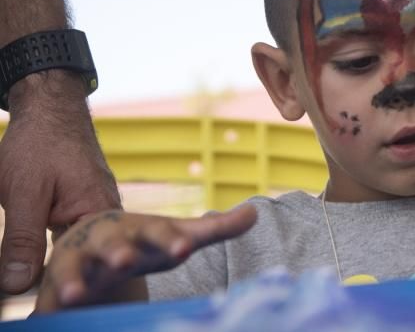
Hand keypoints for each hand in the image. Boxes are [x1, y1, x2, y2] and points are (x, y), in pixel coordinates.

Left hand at [0, 74, 121, 293]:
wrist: (51, 109)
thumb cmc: (39, 144)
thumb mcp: (23, 192)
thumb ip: (22, 239)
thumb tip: (16, 286)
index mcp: (98, 209)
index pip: (86, 258)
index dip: (68, 285)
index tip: (56, 304)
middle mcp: (106, 212)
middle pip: (90, 258)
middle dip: (75, 282)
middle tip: (60, 302)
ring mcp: (98, 210)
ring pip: (81, 250)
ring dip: (68, 271)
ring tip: (57, 296)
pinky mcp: (86, 208)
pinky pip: (77, 238)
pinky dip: (65, 255)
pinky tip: (54, 271)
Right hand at [34, 205, 256, 312]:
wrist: (90, 242)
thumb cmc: (143, 243)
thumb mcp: (177, 236)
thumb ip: (215, 229)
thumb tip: (255, 212)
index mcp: (143, 232)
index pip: (161, 233)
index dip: (171, 240)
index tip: (183, 247)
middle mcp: (108, 242)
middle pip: (113, 244)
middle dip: (118, 251)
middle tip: (124, 261)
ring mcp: (78, 262)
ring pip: (71, 267)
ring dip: (71, 279)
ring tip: (74, 294)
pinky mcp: (54, 285)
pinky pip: (46, 296)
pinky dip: (46, 305)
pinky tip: (44, 317)